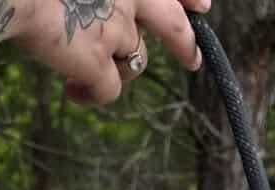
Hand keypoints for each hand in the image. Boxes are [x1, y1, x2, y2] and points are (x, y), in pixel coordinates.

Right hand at [18, 0, 208, 104]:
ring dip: (115, 66)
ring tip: (82, 70)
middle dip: (185, 44)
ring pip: (135, 60)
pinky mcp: (101, 63)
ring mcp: (119, 29)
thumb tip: (84, 13)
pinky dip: (91, 95)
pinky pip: (109, 91)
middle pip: (173, 25)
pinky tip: (73, 93)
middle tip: (192, 60)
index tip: (201, 4)